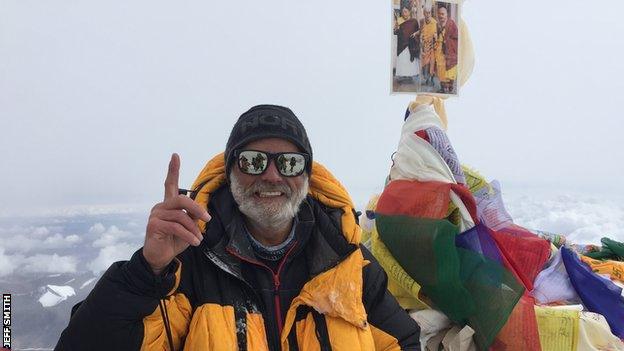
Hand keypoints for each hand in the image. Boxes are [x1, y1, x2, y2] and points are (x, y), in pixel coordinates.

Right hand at [143, 153, 209, 274]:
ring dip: (194, 229)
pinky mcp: (154, 225)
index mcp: (169, 204)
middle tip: (208, 219)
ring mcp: (155, 215)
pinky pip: (176, 227)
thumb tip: (200, 210)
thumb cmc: (175, 240)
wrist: (161, 257)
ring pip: (181, 216)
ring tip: (199, 238)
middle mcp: (161, 206)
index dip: (173, 170)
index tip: (175, 155)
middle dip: (197, 208)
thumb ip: (192, 216)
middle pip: (181, 199)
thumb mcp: (188, 227)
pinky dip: (189, 235)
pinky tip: (195, 242)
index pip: (170, 184)